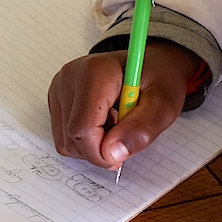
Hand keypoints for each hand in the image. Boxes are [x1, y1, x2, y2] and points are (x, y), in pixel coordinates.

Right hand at [47, 42, 197, 169]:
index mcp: (96, 72)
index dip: (101, 153)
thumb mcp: (164, 105)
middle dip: (99, 149)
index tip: (121, 158)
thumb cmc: (159, 79)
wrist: (151, 64)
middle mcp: (70, 77)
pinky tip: (102, 124)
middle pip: (72, 136)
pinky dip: (84, 140)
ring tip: (115, 126)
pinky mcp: (56, 98)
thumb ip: (141, 129)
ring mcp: (59, 87)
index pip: (83, 128)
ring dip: (92, 145)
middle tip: (125, 136)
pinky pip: (62, 135)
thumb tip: (113, 154)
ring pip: (64, 140)